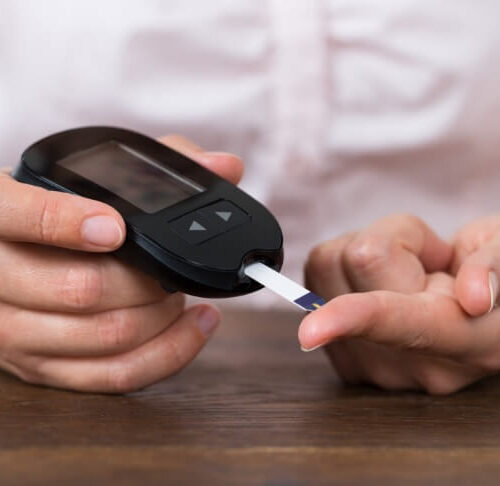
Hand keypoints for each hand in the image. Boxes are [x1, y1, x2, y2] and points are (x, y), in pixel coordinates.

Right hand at [0, 135, 242, 392]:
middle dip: (146, 280)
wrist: (11, 257)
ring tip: (182, 293)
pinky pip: (113, 375)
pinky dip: (168, 352)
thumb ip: (154, 165)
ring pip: (105, 335)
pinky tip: (193, 325)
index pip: (21, 217)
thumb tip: (225, 167)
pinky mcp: (44, 368)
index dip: (70, 223)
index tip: (116, 228)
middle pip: (80, 288)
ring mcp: (17, 330)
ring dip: (162, 315)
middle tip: (172, 268)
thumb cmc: (58, 215)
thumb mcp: (88, 178)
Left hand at [299, 213, 499, 394]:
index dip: (358, 319)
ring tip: (405, 273)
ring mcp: (375, 368)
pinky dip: (344, 272)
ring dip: (364, 254)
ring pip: (326, 267)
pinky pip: (314, 282)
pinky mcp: (344, 359)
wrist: (480, 310)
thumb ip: (495, 265)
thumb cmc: (495, 272)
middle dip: (391, 239)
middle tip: (426, 260)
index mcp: (470, 340)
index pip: (406, 324)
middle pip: (356, 262)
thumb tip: (474, 297)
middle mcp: (416, 364)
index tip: (311, 332)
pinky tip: (381, 287)